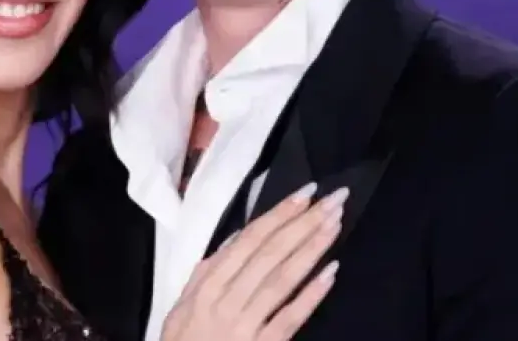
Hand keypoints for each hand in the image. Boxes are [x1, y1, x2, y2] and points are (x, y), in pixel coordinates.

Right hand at [161, 183, 345, 340]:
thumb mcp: (183, 305)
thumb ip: (208, 272)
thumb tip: (237, 239)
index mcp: (207, 285)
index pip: (248, 241)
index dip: (278, 215)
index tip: (305, 192)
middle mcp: (226, 299)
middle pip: (270, 254)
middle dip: (303, 223)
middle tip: (332, 199)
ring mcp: (245, 324)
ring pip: (282, 280)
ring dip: (311, 249)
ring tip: (335, 224)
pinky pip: (290, 317)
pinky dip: (311, 294)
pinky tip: (331, 272)